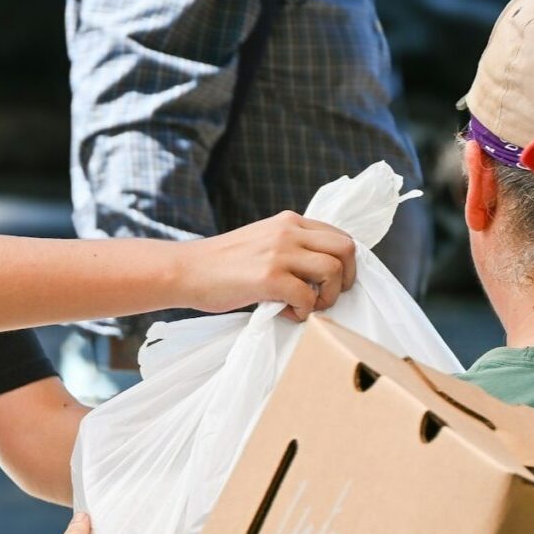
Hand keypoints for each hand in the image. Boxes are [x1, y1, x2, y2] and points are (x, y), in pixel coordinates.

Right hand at [180, 212, 357, 320]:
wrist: (187, 270)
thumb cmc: (222, 264)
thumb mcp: (262, 241)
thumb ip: (290, 247)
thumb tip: (319, 272)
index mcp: (289, 222)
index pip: (339, 235)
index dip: (345, 263)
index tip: (332, 282)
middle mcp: (288, 232)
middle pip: (346, 249)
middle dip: (347, 278)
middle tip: (328, 296)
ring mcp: (279, 253)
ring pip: (333, 271)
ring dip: (327, 297)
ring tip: (306, 306)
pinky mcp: (269, 277)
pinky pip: (308, 297)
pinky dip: (304, 311)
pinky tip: (286, 312)